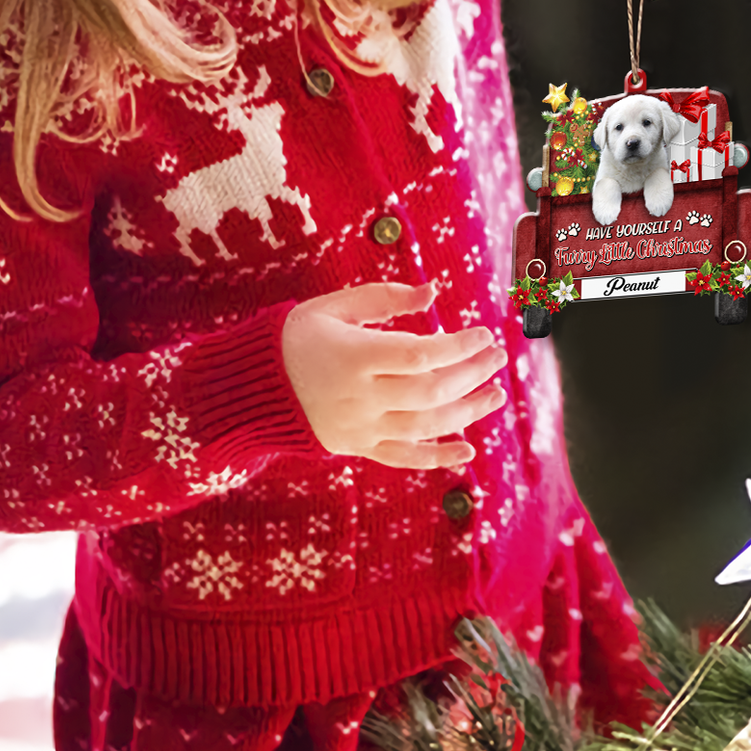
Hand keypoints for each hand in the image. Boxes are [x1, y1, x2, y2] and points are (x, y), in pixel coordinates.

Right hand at [281, 281, 506, 468]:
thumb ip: (385, 298)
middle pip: (430, 391)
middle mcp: (360, 397)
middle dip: (471, 374)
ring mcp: (360, 427)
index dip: (458, 346)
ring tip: (496, 394)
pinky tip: (468, 449)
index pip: (420, 355)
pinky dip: (437, 456)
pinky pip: (403, 457)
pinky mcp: (357, 447)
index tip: (483, 333)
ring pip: (425, 426)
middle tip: (497, 358)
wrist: (252, 387)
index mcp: (355, 356)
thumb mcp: (334, 306)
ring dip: (467, 411)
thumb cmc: (297, 336)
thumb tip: (433, 293)